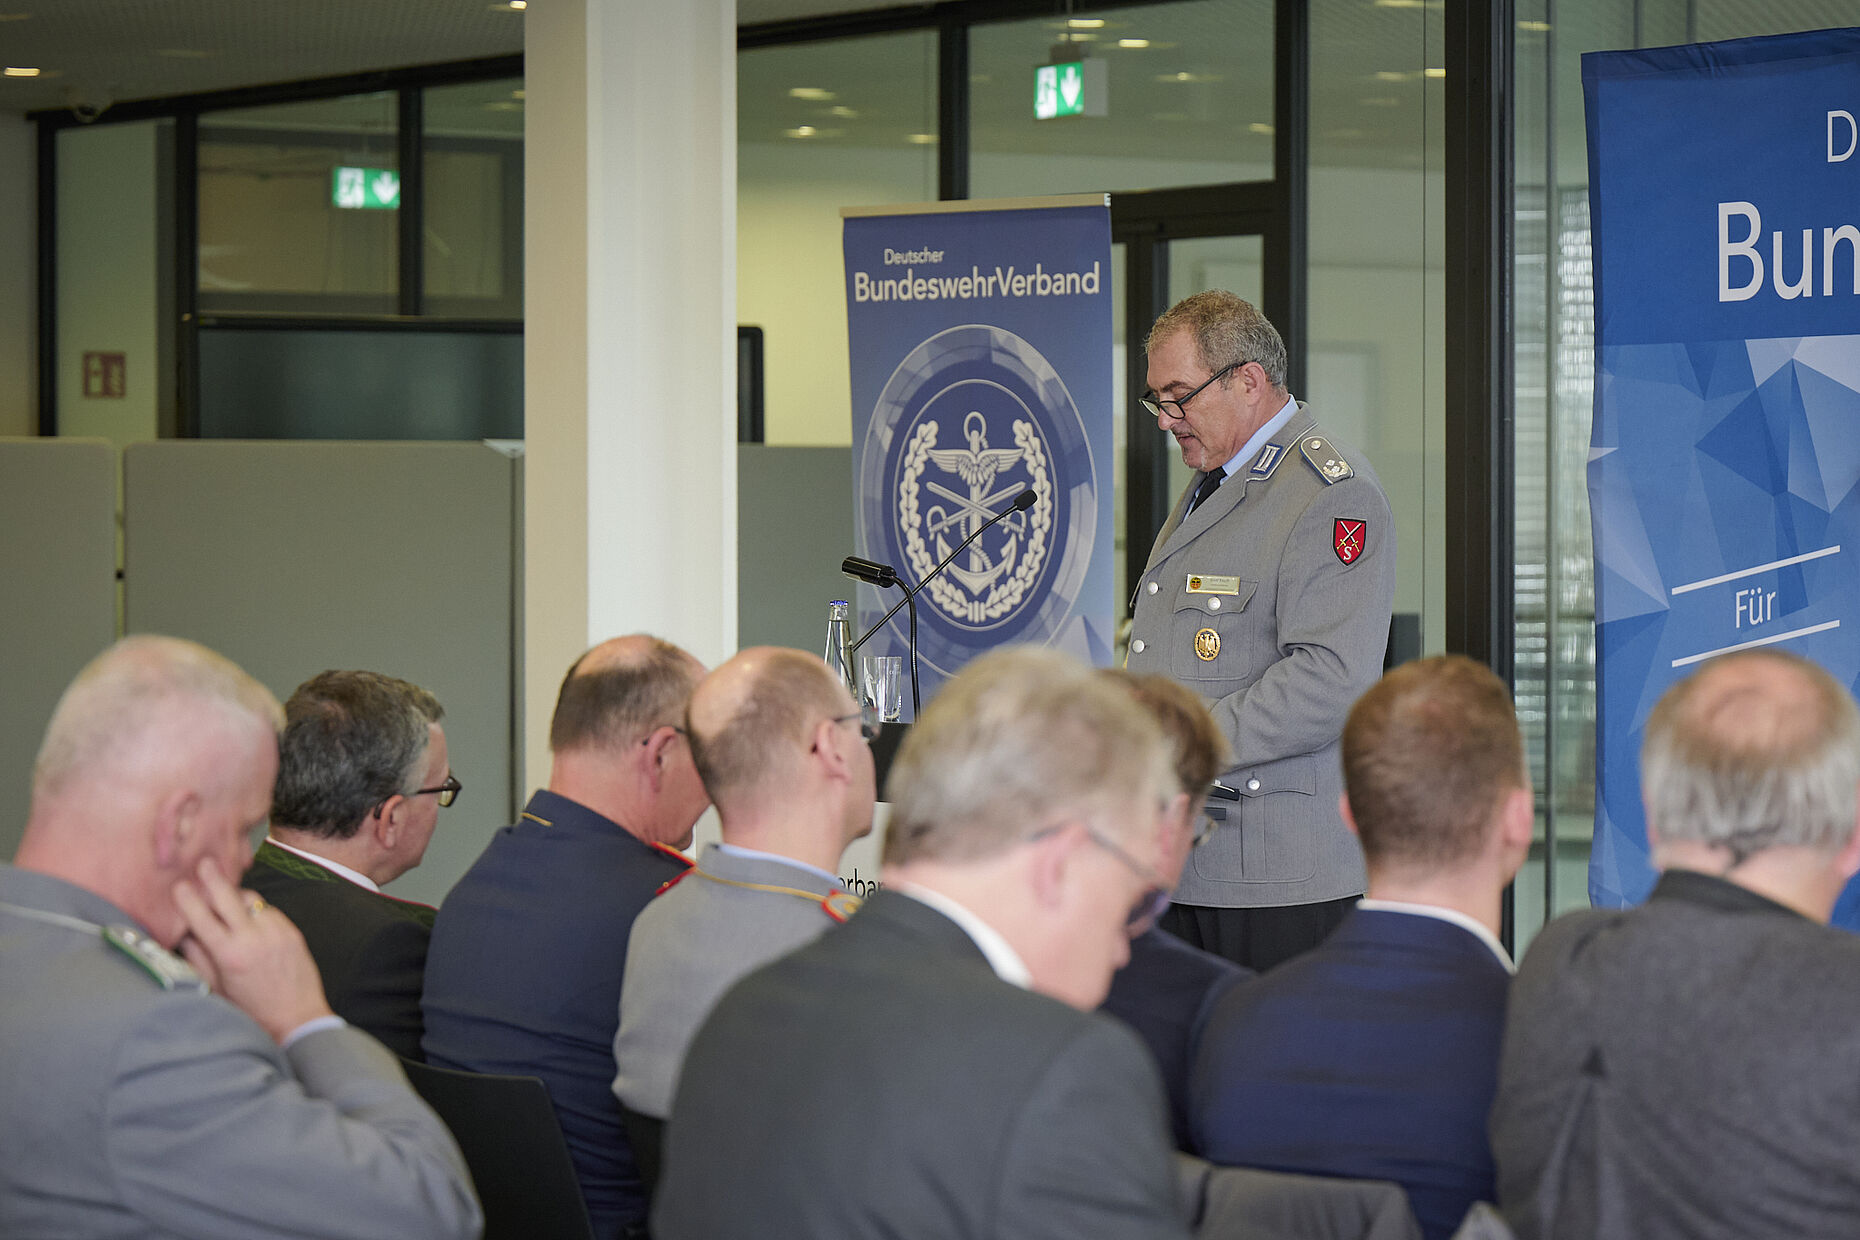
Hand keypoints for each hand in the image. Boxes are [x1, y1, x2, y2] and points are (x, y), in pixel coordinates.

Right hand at [172, 857, 335, 1043]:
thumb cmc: (250, 1010)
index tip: (178, 886)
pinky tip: (250, 922)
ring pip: (252, 901)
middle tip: (204, 862)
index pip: (202, 918)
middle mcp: (254, 939)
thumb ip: (198, 958)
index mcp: (229, 955)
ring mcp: (277, 932)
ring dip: (237, 899)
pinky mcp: (293, 932)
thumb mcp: (215, 988)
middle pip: (229, 897)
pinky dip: (257, 912)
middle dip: (213, 878)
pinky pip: (270, 911)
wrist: (296, 1018)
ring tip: (226, 899)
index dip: (188, 900)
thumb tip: (183, 933)